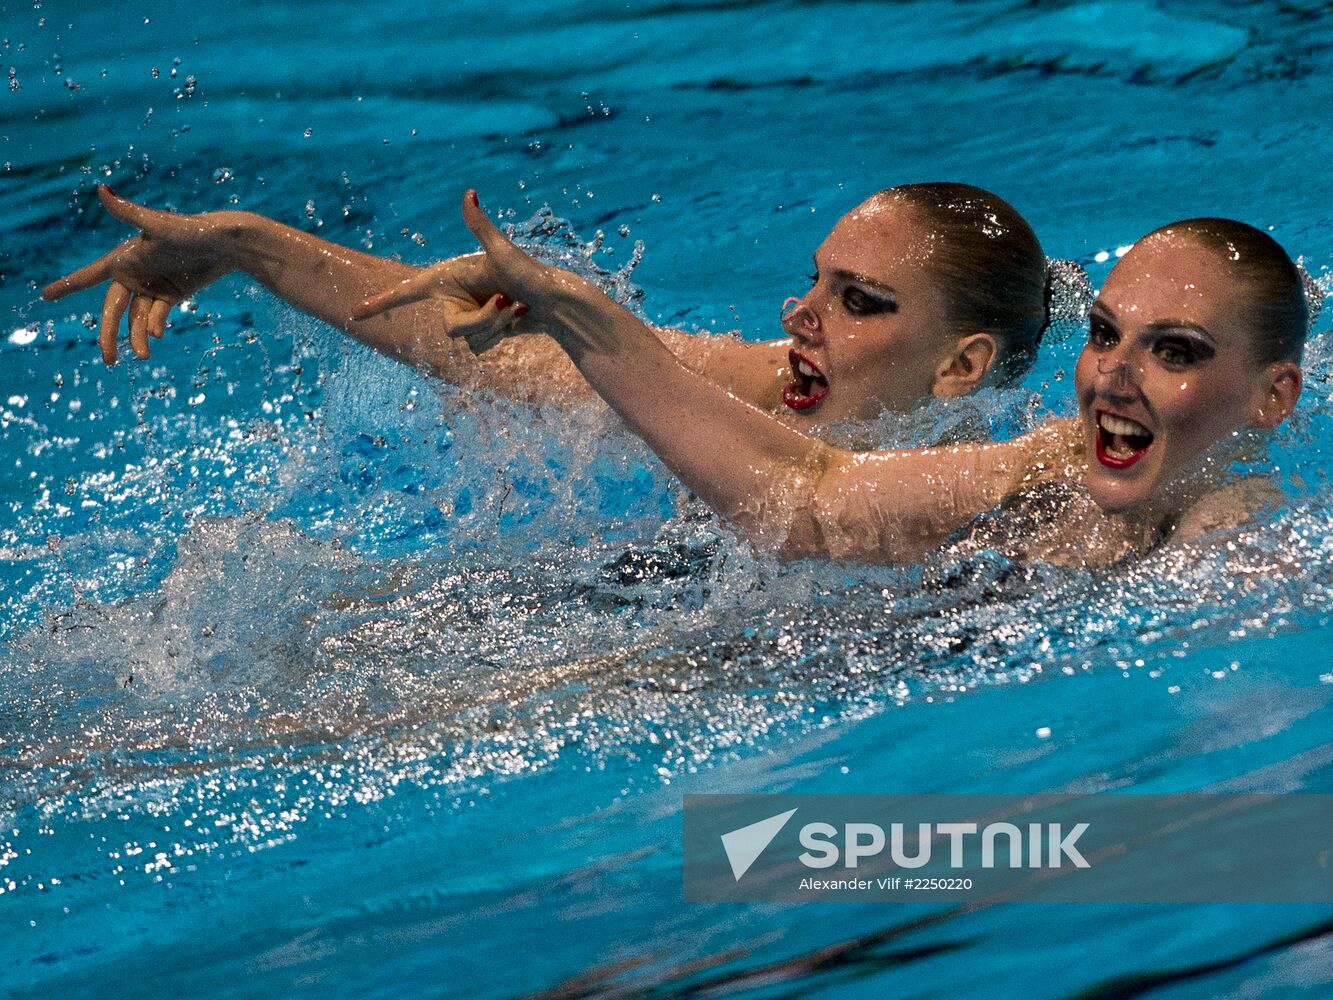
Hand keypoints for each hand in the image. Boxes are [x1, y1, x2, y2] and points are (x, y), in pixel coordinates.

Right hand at [42, 185, 241, 364]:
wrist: (225, 243)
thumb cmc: (191, 230)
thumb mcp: (158, 225)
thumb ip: (128, 213)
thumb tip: (102, 190)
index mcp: (124, 258)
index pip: (89, 276)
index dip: (68, 285)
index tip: (45, 296)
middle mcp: (134, 274)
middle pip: (113, 310)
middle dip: (108, 334)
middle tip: (108, 359)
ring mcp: (152, 287)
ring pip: (137, 318)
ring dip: (137, 337)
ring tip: (142, 356)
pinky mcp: (171, 296)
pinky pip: (157, 316)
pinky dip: (156, 326)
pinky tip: (158, 335)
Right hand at [353, 190, 587, 354]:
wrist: (556, 301)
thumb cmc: (530, 273)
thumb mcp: (502, 251)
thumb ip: (480, 226)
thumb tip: (469, 194)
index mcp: (449, 277)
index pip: (408, 292)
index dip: (381, 303)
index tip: (354, 314)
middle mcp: (455, 298)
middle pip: (452, 330)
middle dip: (482, 321)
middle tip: (507, 303)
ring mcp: (468, 317)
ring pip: (469, 341)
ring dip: (496, 327)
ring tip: (516, 308)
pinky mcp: (483, 333)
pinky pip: (481, 348)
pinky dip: (500, 335)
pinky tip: (518, 320)